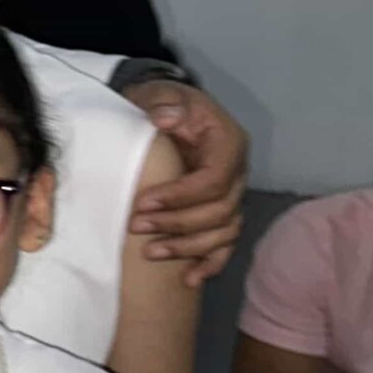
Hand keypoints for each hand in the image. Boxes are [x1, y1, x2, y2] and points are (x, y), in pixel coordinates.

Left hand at [124, 82, 247, 287]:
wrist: (164, 110)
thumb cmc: (162, 103)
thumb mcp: (161, 93)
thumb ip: (164, 103)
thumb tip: (163, 118)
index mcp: (229, 144)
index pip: (213, 180)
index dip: (180, 196)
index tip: (142, 203)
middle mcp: (237, 173)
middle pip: (219, 211)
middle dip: (177, 224)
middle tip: (135, 227)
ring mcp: (232, 195)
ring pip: (223, 232)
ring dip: (187, 247)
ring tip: (150, 253)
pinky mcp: (221, 212)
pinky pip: (225, 244)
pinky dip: (210, 263)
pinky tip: (188, 279)